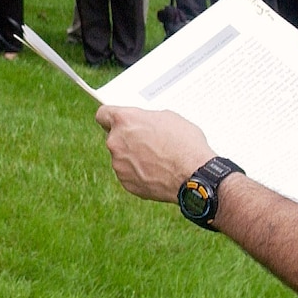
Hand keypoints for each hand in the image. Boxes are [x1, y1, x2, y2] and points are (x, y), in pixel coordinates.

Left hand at [94, 106, 214, 202]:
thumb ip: (147, 120)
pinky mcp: (125, 182)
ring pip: (121, 158)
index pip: (103, 114)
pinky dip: (139, 174)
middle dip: (128, 139)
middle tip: (148, 143)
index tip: (117, 122)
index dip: (110, 118)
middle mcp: (115, 141)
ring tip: (158, 161)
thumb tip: (143, 125)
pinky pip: (128, 175)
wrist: (194, 175)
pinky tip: (157, 173)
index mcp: (124, 120)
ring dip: (133, 158)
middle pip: (114, 137)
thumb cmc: (185, 143)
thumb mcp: (169, 118)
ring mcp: (118, 164)